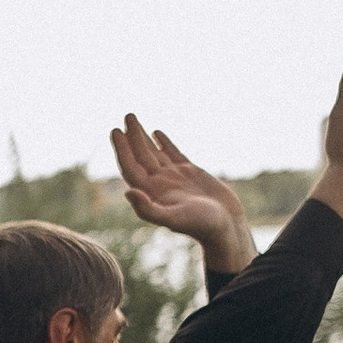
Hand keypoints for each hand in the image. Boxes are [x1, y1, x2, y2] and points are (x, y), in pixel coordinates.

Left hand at [110, 118, 253, 269]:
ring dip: (142, 137)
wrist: (226, 227)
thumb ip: (148, 209)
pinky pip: (173, 154)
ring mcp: (174, 177)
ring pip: (154, 153)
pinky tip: (156, 133)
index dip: (122, 150)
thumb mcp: (173, 219)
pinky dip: (164, 143)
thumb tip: (127, 192)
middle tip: (127, 116)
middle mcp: (159, 184)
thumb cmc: (201, 226)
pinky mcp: (190, 173)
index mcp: (152, 193)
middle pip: (140, 156)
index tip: (116, 131)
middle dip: (132, 137)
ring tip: (133, 119)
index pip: (131, 168)